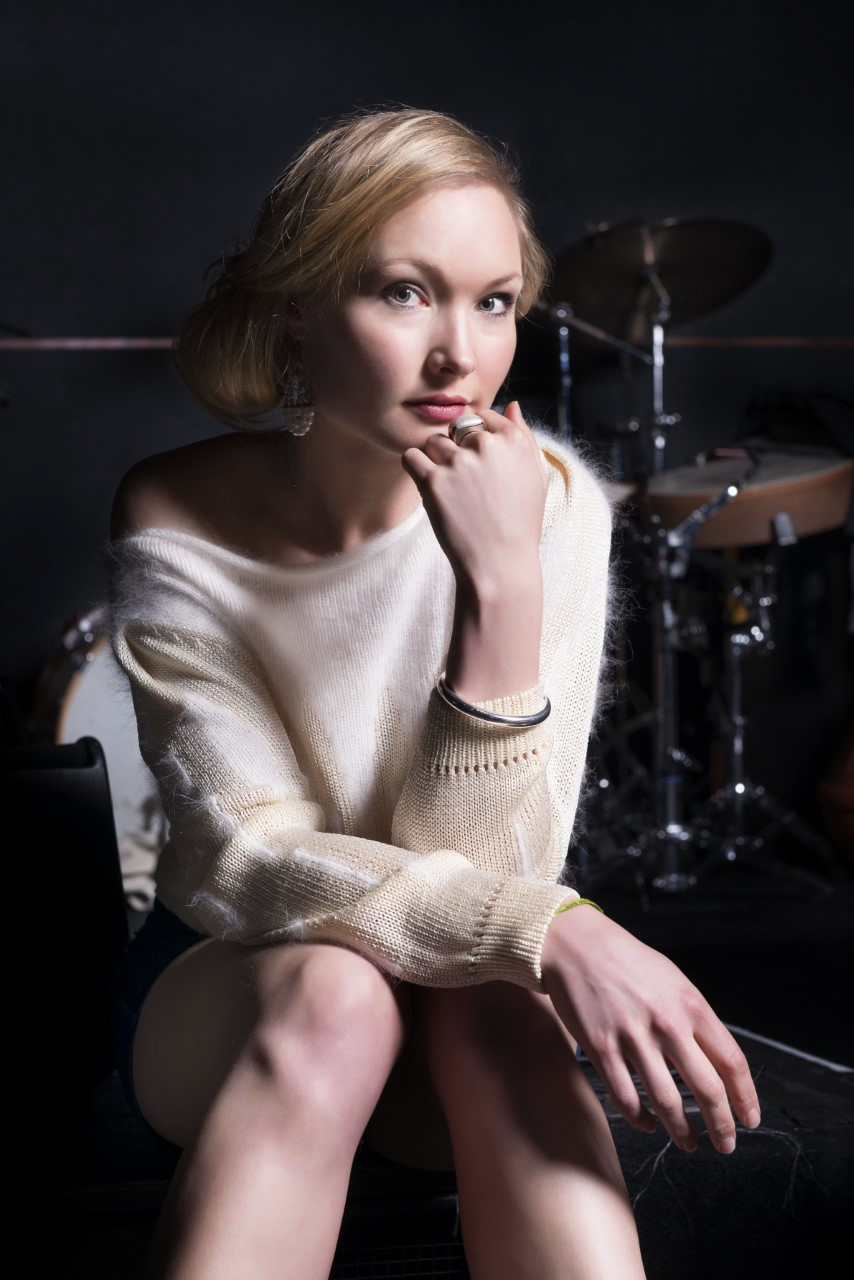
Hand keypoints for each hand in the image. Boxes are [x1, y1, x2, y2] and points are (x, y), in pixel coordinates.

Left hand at [401, 401, 546, 592]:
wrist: (500, 565)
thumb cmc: (520, 524)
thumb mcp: (535, 477)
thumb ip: (525, 437)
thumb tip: (512, 405)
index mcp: (515, 441)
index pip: (485, 417)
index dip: (477, 440)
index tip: (479, 466)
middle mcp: (487, 445)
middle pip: (457, 428)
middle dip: (457, 450)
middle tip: (465, 485)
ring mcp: (459, 462)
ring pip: (433, 442)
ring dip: (435, 461)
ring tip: (450, 492)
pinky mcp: (433, 481)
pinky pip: (410, 457)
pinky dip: (414, 468)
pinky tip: (428, 488)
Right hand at [541, 905, 760, 1153]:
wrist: (575, 945)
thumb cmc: (627, 962)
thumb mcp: (673, 980)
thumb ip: (695, 1019)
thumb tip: (716, 1063)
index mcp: (691, 1004)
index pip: (732, 1062)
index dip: (745, 1097)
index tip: (750, 1118)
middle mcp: (666, 1023)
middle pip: (707, 1090)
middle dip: (722, 1126)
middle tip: (726, 1144)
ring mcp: (632, 1037)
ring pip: (668, 1103)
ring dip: (682, 1132)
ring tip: (689, 1143)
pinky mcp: (601, 1048)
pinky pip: (626, 1099)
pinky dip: (641, 1119)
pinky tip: (648, 1124)